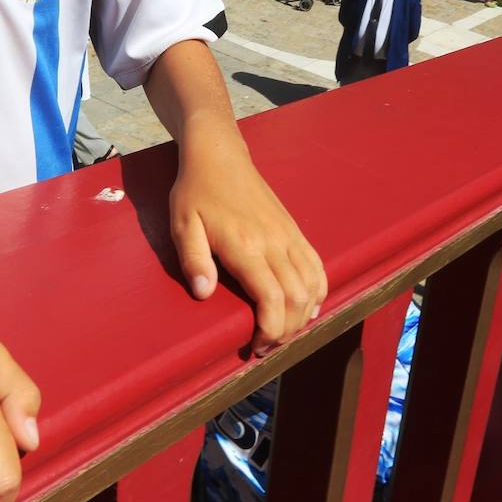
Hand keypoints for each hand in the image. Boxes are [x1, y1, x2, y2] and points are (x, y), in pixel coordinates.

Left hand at [169, 138, 326, 354]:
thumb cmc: (196, 192)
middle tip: (265, 345)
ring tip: (283, 330)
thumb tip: (204, 292)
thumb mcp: (182, 224)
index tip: (255, 346)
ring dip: (304, 315)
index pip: (272, 299)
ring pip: (313, 285)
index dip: (270, 330)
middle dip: (287, 330)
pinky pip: (317, 265)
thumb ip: (193, 260)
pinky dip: (318, 291)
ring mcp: (288, 235)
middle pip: (298, 298)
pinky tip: (307, 307)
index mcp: (245, 245)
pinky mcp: (294, 230)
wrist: (220, 156)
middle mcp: (274, 242)